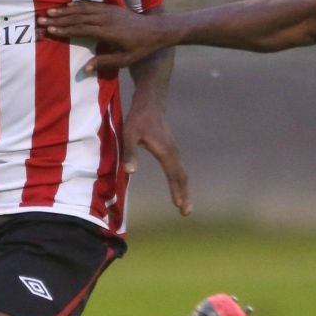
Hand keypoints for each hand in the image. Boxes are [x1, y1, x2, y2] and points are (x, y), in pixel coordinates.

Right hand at [41, 1, 169, 73]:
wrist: (156, 29)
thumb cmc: (140, 48)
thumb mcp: (124, 60)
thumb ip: (104, 63)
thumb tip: (85, 69)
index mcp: (108, 32)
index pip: (81, 30)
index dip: (65, 30)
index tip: (51, 30)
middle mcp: (105, 19)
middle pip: (78, 18)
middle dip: (59, 19)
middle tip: (42, 20)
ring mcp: (108, 11)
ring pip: (82, 9)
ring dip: (65, 10)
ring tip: (50, 12)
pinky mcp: (111, 7)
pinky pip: (91, 4)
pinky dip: (78, 5)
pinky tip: (68, 6)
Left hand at [123, 94, 190, 215]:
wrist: (151, 103)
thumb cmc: (138, 119)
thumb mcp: (129, 134)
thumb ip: (130, 152)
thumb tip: (130, 172)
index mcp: (165, 152)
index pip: (173, 175)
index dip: (177, 191)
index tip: (180, 206)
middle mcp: (173, 153)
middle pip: (181, 177)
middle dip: (184, 195)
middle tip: (186, 213)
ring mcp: (174, 151)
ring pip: (181, 174)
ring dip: (183, 190)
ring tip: (184, 205)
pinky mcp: (171, 150)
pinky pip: (178, 169)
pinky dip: (180, 182)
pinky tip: (178, 188)